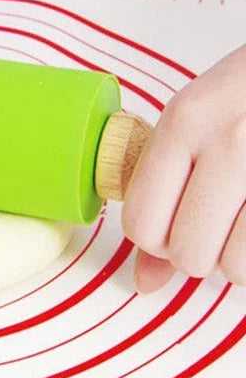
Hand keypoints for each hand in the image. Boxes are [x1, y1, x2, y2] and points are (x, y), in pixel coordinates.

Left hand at [122, 44, 245, 290]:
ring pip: (236, 268)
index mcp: (184, 123)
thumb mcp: (193, 124)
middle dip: (196, 254)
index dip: (153, 240)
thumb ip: (161, 194)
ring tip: (243, 222)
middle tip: (211, 226)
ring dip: (237, 259)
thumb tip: (144, 282)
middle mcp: (229, 143)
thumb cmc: (245, 96)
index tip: (169, 225)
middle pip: (188, 254)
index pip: (142, 223)